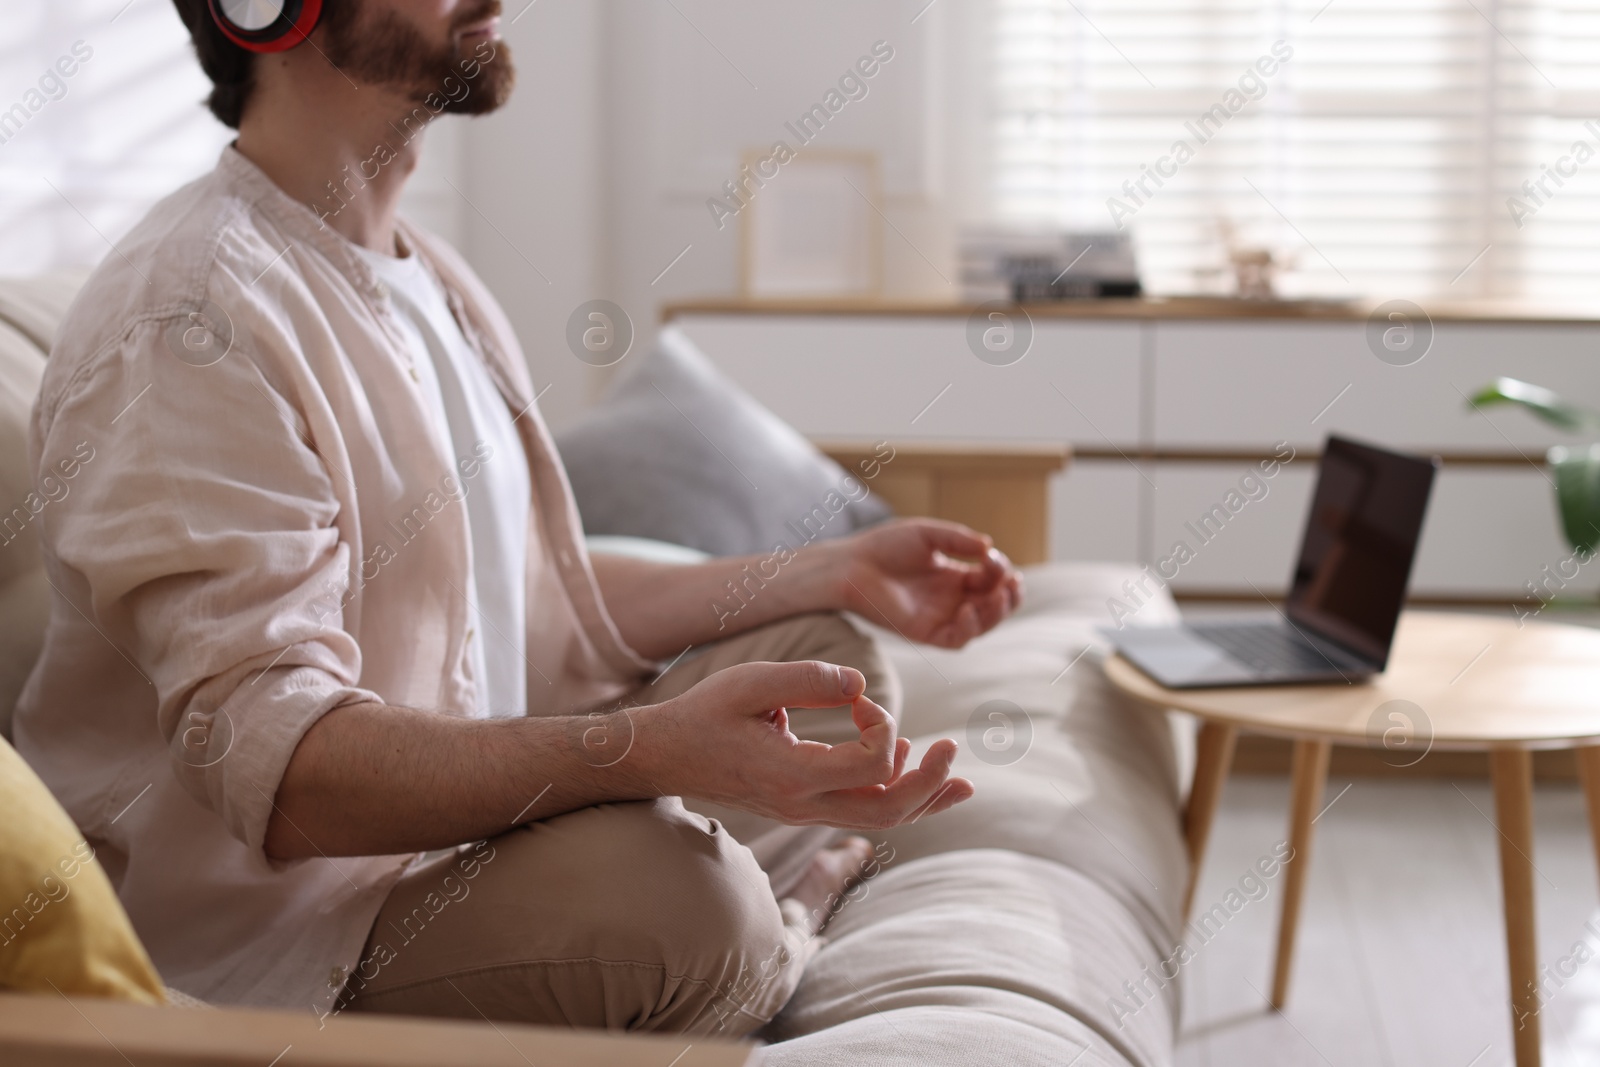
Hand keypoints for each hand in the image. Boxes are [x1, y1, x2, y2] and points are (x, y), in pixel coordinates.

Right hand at [639, 660, 974, 829]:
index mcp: (792, 774)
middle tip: (952, 748)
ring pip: (881, 820)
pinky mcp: (805, 807)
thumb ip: (809, 679)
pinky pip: (863, 812)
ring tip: (961, 780)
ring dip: (924, 798)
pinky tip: (915, 770)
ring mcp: (806, 812)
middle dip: (931, 782)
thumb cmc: (705, 714)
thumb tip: (861, 686)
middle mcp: (804, 804)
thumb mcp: (751, 682)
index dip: (882, 725)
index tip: (859, 700)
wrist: (666, 756)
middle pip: (889, 811)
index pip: (870, 764)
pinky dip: (898, 796)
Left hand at [833, 518, 1021, 648]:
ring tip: (996, 595)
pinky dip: (969, 628)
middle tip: (1012, 583)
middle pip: (994, 606)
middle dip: (1009, 596)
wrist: (851, 565)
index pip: (991, 579)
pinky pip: (956, 639)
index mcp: (955, 576)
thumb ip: (958, 540)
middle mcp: (951, 600)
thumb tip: (989, 547)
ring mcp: (940, 617)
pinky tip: (968, 609)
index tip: (993, 557)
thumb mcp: (928, 535)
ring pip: (981, 626)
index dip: (1000, 570)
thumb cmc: (885, 547)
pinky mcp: (925, 632)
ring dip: (996, 613)